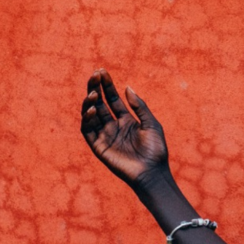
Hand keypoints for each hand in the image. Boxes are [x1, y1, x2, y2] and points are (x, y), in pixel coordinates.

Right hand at [80, 69, 169, 187]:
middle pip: (100, 104)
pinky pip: (88, 131)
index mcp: (126, 120)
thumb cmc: (156, 150)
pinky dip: (87, 119)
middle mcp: (113, 126)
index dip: (107, 85)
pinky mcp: (99, 147)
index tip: (102, 71)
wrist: (152, 172)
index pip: (112, 99)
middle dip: (96, 88)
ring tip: (94, 93)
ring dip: (90, 102)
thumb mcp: (151, 123)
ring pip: (91, 116)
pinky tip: (93, 109)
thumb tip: (127, 87)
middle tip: (94, 75)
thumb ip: (139, 106)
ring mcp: (105, 136)